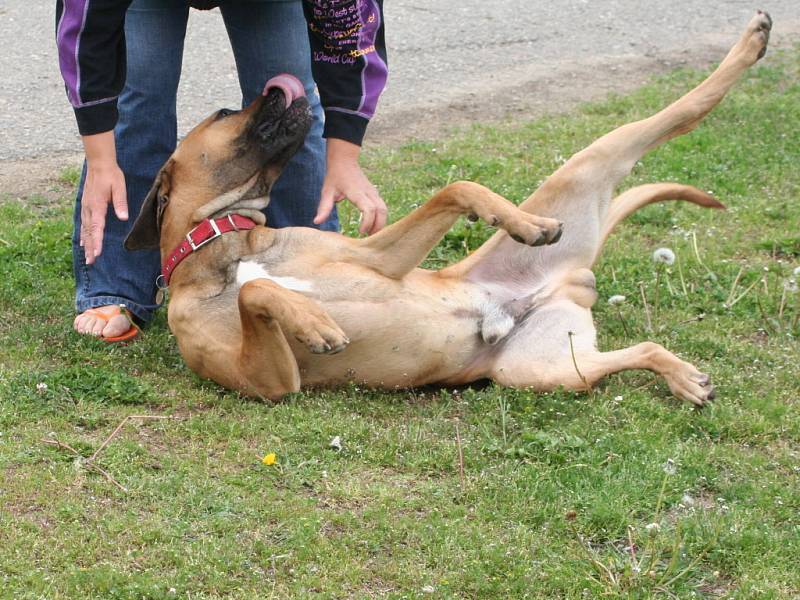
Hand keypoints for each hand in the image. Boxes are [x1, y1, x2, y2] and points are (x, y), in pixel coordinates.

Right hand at [80, 131, 127, 263]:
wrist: (99, 164)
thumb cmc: (111, 175)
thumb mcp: (119, 187)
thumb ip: (120, 202)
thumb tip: (123, 217)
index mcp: (97, 205)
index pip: (97, 227)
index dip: (97, 241)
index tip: (97, 253)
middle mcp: (89, 208)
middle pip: (89, 232)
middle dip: (90, 247)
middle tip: (91, 262)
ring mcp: (86, 207)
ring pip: (85, 229)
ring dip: (86, 244)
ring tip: (87, 257)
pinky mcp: (86, 206)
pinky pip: (83, 223)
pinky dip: (83, 234)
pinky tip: (83, 242)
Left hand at [314, 138, 386, 234]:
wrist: (344, 160)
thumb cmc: (335, 176)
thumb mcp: (327, 191)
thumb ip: (323, 207)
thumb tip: (317, 222)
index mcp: (357, 192)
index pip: (369, 209)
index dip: (367, 222)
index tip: (360, 232)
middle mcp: (368, 192)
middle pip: (381, 211)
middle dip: (377, 227)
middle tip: (368, 239)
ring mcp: (374, 192)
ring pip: (384, 209)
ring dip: (380, 223)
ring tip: (370, 235)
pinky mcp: (375, 193)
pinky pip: (382, 207)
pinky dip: (380, 218)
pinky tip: (372, 226)